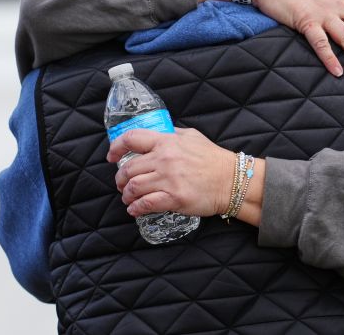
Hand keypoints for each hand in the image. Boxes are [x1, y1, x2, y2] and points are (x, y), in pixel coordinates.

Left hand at [107, 127, 232, 217]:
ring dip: (126, 195)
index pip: (131, 139)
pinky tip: (135, 210)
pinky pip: (145, 204)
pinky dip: (136, 208)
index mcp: (166, 141)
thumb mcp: (192, 136)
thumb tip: (156, 134)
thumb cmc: (212, 158)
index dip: (116, 147)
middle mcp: (164, 159)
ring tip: (128, 198)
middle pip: (128, 168)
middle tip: (122, 184)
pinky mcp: (173, 198)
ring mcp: (168, 179)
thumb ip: (172, 134)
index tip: (111, 156)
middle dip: (120, 178)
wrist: (231, 180)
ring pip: (133, 188)